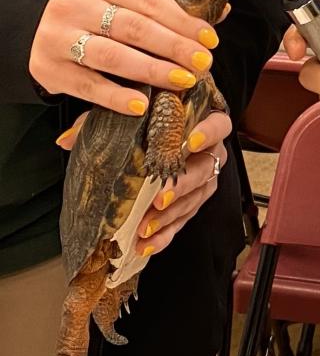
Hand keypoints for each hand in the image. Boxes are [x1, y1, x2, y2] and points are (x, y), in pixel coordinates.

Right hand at [30, 0, 228, 115]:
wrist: (38, 30)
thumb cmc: (97, 16)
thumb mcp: (126, 2)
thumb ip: (168, 7)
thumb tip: (222, 11)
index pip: (149, 0)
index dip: (183, 20)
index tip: (210, 39)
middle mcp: (75, 5)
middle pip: (134, 27)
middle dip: (173, 46)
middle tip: (203, 63)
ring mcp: (57, 37)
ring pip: (112, 56)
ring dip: (152, 70)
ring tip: (183, 81)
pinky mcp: (47, 69)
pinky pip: (88, 86)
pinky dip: (116, 96)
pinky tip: (141, 104)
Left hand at [57, 110, 231, 255]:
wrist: (156, 123)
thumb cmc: (146, 112)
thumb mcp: (124, 109)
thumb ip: (101, 119)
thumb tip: (65, 141)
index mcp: (203, 118)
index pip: (219, 123)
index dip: (208, 133)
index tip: (190, 143)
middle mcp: (211, 147)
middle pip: (209, 166)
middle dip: (184, 185)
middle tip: (159, 198)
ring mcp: (205, 173)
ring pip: (198, 196)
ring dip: (172, 215)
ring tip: (145, 228)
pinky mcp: (195, 197)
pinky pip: (186, 217)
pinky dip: (167, 233)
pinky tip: (146, 245)